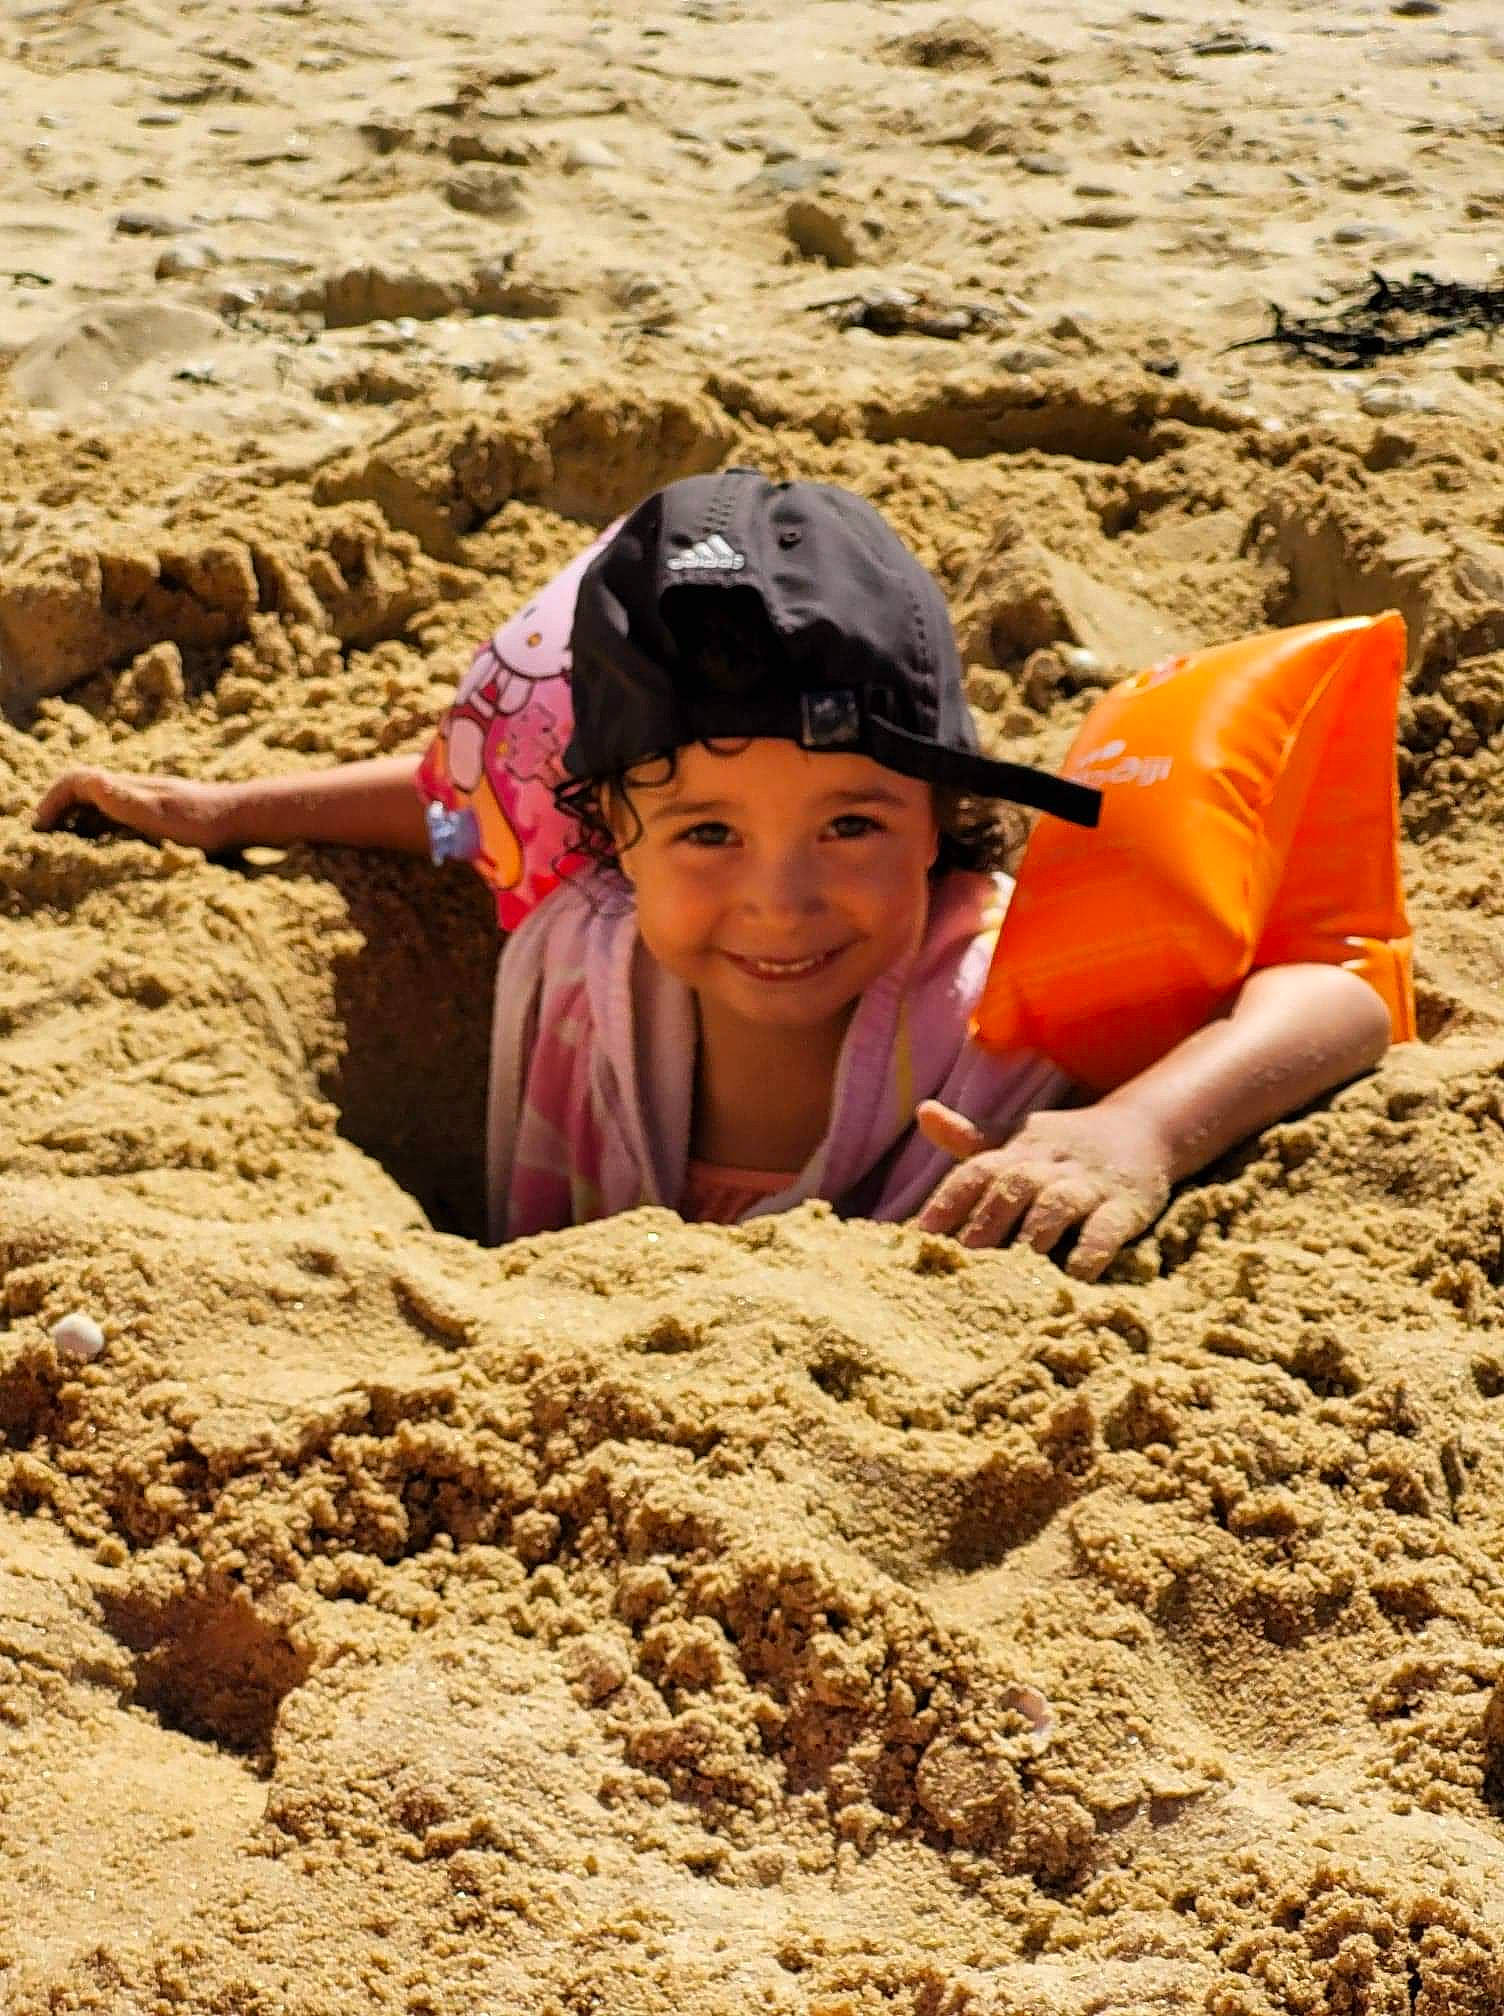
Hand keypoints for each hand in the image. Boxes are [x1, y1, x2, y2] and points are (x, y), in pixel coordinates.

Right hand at [33, 767, 236, 849]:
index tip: (39, 829)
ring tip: (68, 851)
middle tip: (46, 842)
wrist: (248, 819)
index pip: (75, 781)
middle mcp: (135, 790)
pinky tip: (109, 855)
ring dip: (80, 825)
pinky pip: (122, 820)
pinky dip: (104, 833)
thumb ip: (124, 800)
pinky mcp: (163, 816)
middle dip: (60, 813)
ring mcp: (150, 802)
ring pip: (102, 807)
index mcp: (128, 788)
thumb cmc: (206, 821)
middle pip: (84, 793)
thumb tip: (88, 781)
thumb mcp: (161, 815)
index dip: (51, 802)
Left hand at [913, 1099, 1173, 1280]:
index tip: (921, 1234)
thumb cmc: (1065, 1145)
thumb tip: (923, 1112)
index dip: (949, 1199)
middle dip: (986, 1221)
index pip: (978, 1169)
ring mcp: (1090, 1184)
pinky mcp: (1128, 1206)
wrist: (1145, 1129)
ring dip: (1031, 1235)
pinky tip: (1074, 1277)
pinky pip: (1107, 1229)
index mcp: (1019, 1148)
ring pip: (1056, 1205)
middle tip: (961, 1260)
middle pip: (1013, 1186)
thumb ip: (970, 1137)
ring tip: (1011, 1272)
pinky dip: (1090, 1252)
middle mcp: (1051, 1163)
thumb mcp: (1019, 1138)